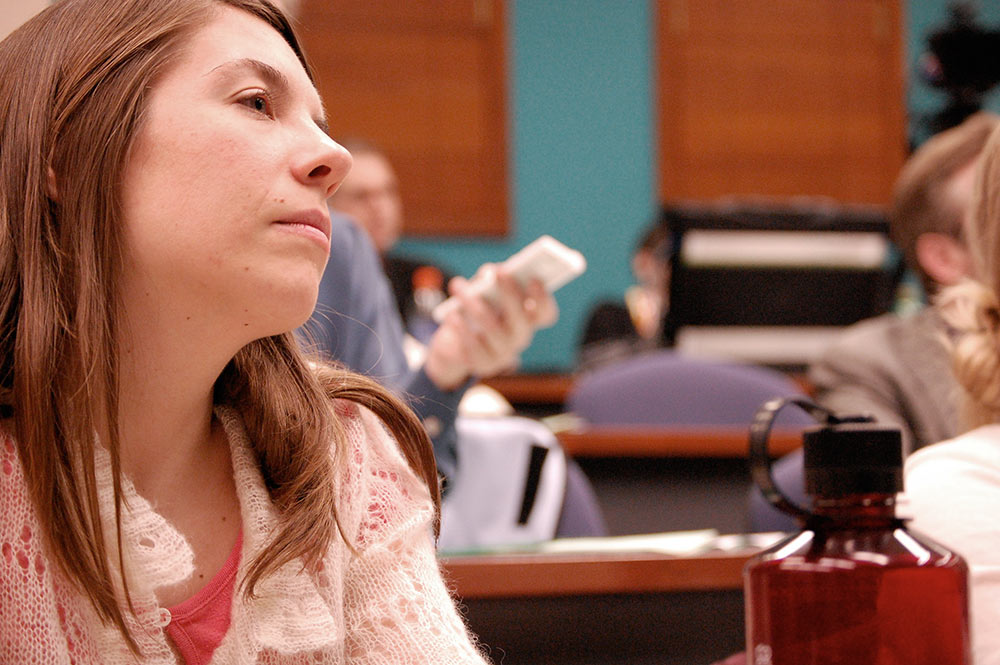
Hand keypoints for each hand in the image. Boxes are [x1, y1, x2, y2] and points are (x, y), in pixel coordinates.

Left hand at [423, 264, 557, 390]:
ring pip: (492, 329)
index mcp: (528, 319)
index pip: (546, 314)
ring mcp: (503, 354)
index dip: (543, 299)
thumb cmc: (476, 308)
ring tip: (459, 286)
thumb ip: (491, 279)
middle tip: (497, 271)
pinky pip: (473, 346)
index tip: (534, 279)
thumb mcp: (485, 292)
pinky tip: (452, 314)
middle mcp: (520, 337)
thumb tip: (488, 272)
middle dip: (510, 294)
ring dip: (475, 304)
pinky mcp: (483, 364)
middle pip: (521, 320)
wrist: (456, 346)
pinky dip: (462, 328)